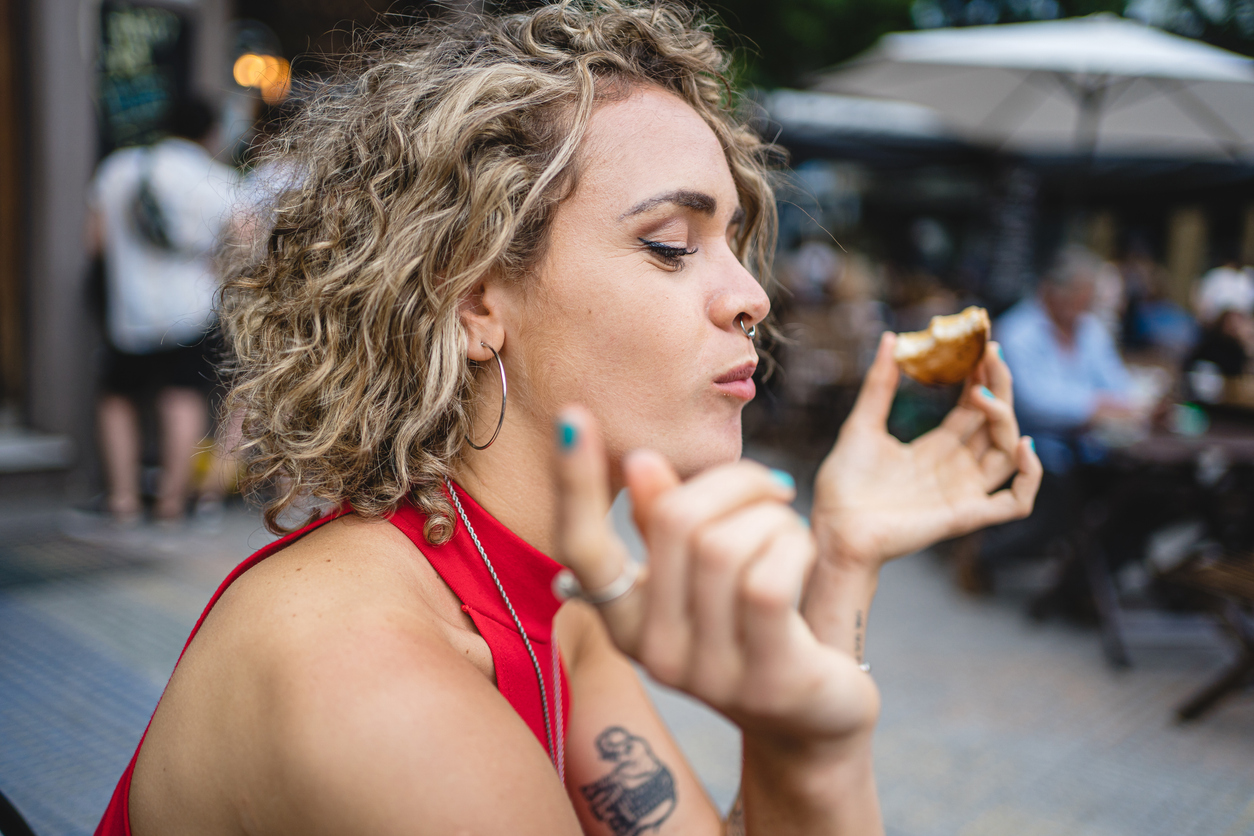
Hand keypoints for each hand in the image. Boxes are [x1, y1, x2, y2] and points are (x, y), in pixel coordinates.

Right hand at [554, 406, 878, 750]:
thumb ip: (667, 522)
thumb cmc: (754, 625)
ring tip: (788, 530)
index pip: (581, 546)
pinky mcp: (768, 679)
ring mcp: (707, 673)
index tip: (571, 418)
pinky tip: (802, 551)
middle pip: (674, 521)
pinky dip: (792, 544)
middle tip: (771, 485)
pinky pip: (768, 581)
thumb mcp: (702, 574)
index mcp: (624, 617)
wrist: (810, 718)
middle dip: (732, 483)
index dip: (574, 483)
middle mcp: (653, 650)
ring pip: (724, 546)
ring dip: (770, 517)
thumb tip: (642, 463)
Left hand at [810, 334, 1041, 571]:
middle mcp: (955, 469)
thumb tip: (891, 339)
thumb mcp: (861, 425)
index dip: (982, 378)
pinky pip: (1015, 502)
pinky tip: (1022, 446)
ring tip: (984, 395)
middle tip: (991, 353)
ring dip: (1007, 421)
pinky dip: (1030, 477)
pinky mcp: (965, 516)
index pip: (973, 409)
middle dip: (998, 387)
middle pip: (995, 424)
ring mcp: (963, 492)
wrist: (832, 528)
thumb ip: (879, 386)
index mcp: (934, 449)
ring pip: (1008, 454)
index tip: (983, 346)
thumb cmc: (843, 485)